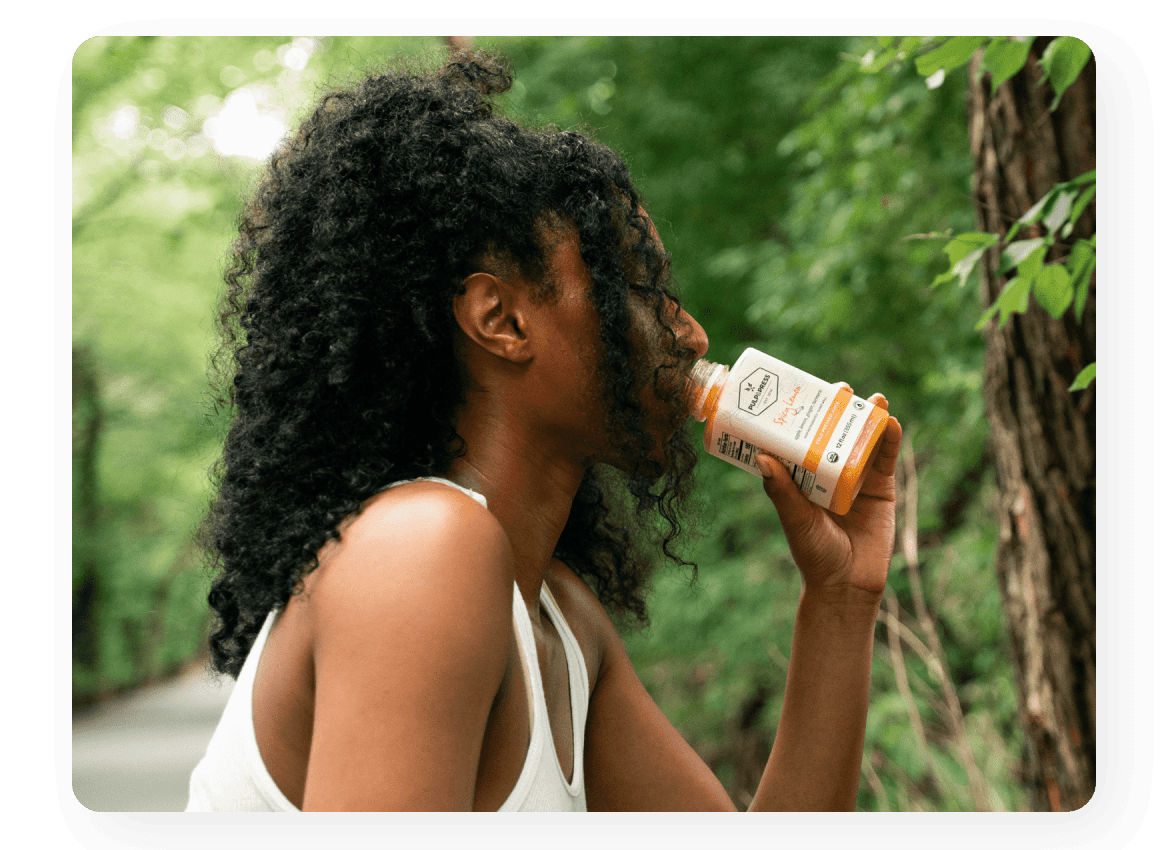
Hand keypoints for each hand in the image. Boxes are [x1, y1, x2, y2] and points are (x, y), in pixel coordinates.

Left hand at [757, 393, 900, 601]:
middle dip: (838, 409)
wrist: (848, 584)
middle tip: (839, 389)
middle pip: (834, 433)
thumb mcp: (796, 519)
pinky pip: (886, 458)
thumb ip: (781, 491)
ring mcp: (856, 477)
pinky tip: (890, 421)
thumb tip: (761, 456)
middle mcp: (828, 471)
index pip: (801, 439)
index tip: (801, 393)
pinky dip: (889, 439)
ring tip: (871, 398)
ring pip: (862, 440)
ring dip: (868, 417)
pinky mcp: (881, 487)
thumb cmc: (814, 554)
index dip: (802, 416)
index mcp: (802, 476)